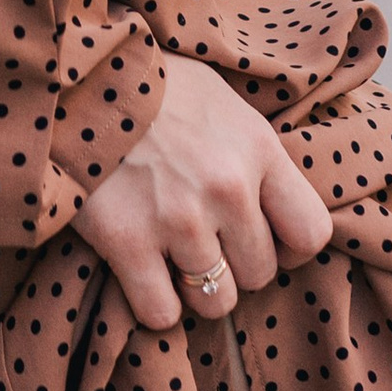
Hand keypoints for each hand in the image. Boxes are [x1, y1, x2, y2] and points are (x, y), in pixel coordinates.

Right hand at [71, 53, 332, 331]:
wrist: (80, 76)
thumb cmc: (157, 87)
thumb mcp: (225, 103)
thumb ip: (255, 154)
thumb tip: (276, 202)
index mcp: (259, 149)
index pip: (311, 232)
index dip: (290, 247)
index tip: (264, 238)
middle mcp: (228, 189)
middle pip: (260, 273)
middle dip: (235, 265)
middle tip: (206, 241)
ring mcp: (179, 219)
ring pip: (215, 301)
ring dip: (196, 289)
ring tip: (174, 256)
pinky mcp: (128, 242)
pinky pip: (162, 314)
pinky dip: (155, 304)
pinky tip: (145, 275)